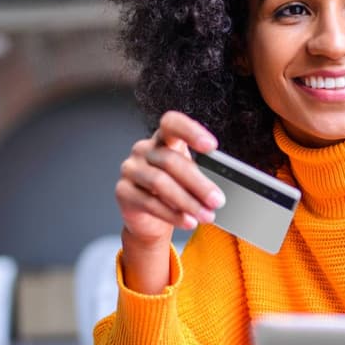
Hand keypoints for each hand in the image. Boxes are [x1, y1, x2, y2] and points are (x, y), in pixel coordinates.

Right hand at [114, 111, 225, 292]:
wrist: (151, 220)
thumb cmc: (174, 193)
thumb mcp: (190, 179)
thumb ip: (202, 175)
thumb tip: (222, 188)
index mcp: (163, 140)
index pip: (171, 123)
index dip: (190, 131)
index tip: (212, 147)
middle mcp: (144, 150)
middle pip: (171, 161)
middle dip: (198, 183)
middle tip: (217, 200)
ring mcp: (131, 169)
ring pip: (160, 182)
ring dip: (187, 202)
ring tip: (206, 215)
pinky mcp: (123, 191)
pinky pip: (149, 202)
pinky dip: (173, 215)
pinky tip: (188, 221)